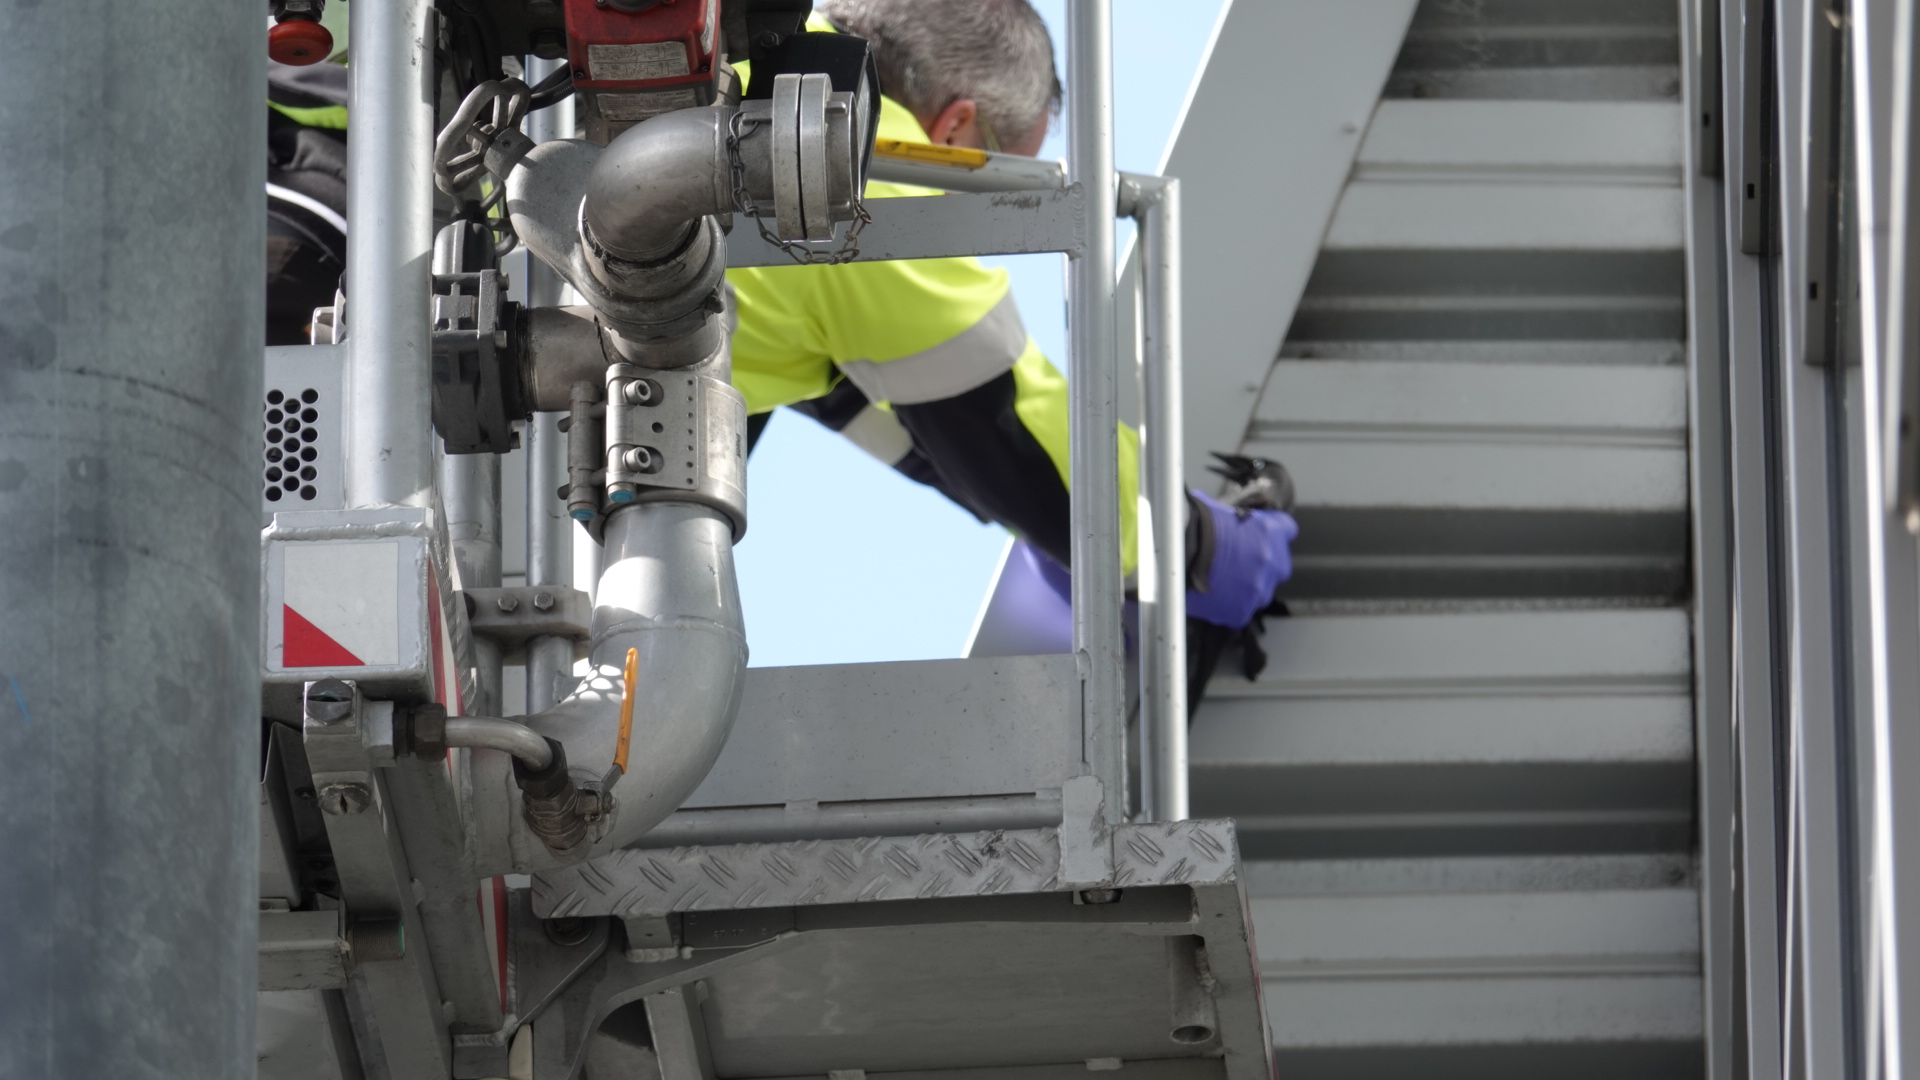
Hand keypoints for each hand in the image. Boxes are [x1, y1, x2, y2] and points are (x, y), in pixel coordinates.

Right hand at [1185, 490, 1297, 628]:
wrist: (1172, 554)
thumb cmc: (1190, 526)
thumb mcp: (1217, 510)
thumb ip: (1233, 520)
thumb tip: (1226, 519)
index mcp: (1269, 532)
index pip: (1286, 529)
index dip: (1270, 531)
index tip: (1259, 534)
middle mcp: (1272, 561)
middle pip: (1277, 564)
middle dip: (1260, 564)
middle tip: (1235, 561)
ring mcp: (1258, 589)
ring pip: (1259, 590)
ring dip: (1245, 586)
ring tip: (1219, 581)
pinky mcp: (1241, 611)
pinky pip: (1239, 610)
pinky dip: (1227, 605)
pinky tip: (1211, 595)